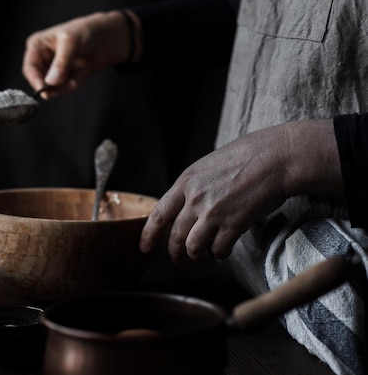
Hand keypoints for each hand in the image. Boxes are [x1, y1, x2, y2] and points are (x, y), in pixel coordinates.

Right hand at [22, 10, 134, 97]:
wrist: (104, 38)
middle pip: (41, 82)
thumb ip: (61, 63)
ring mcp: (53, 70)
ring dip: (71, 82)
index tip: (46, 91)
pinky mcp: (63, 78)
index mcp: (37, 45)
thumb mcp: (71, 43)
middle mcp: (42, 59)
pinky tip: (84, 70)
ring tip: (82, 67)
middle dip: (59, 83)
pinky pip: (66, 89)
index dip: (36, 80)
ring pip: (55, 88)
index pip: (30, 68)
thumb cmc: (85, 31)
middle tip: (71, 79)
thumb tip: (51, 82)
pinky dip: (77, 82)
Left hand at [139, 119, 341, 263]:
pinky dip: (218, 254)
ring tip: (202, 256)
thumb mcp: (208, 165)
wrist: (276, 158)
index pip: (158, 214)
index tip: (144, 247)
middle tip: (178, 261)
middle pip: (175, 236)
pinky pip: (218, 250)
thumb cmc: (246, 157)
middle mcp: (195, 199)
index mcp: (186, 181)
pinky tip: (223, 249)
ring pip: (193, 247)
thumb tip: (184, 207)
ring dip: (196, 256)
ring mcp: (213, 212)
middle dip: (174, 253)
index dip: (148, 234)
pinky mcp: (234, 224)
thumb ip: (193, 187)